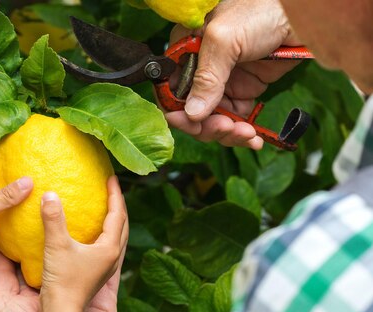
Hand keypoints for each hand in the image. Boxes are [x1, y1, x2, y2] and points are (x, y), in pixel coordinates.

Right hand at [39, 176, 128, 311]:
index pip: (117, 215)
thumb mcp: (57, 245)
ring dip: (113, 221)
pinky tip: (90, 233)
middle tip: (112, 189)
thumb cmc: (62, 281)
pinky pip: (106, 247)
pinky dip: (103, 234)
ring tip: (105, 207)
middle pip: (122, 226)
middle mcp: (112, 258)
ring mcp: (105, 267)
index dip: (115, 194)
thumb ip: (53, 219)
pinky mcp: (96, 274)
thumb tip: (50, 194)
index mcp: (109, 249)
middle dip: (119, 206)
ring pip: (116, 238)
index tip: (111, 178)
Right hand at [164, 0, 301, 148]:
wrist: (302, 12)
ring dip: (227, 133)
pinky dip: (243, 133)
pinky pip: (236, 119)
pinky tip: (254, 139)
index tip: (190, 123)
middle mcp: (201, 69)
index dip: (176, 109)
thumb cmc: (261, 10)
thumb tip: (192, 113)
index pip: (170, 88)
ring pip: (212, 120)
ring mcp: (222, 81)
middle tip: (224, 129)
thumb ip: (207, 76)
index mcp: (186, 50)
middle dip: (206, 125)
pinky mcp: (244, 90)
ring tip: (246, 134)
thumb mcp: (225, 40)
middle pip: (190, 110)